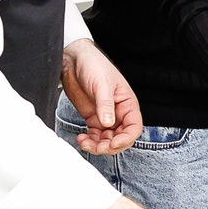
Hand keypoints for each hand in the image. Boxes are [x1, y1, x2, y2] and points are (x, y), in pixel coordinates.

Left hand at [60, 38, 142, 154]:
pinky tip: (81, 138)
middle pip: (121, 138)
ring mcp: (105, 117)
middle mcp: (119, 113)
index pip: (134, 127)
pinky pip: (95, 136)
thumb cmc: (94, 66)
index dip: (126, 138)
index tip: (113, 143)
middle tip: (97, 147)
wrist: (74, 61)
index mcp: (127, 104)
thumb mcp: (102, 84)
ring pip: (107, 140)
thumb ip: (105, 105)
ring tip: (85, 143)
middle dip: (110, 146)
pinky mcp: (93, 118)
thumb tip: (108, 123)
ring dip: (98, 146)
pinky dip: (89, 141)